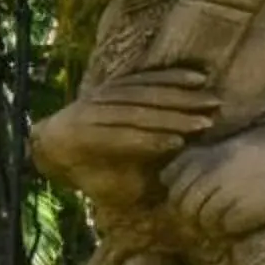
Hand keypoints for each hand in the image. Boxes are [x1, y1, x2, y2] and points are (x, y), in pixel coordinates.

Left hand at [29, 68, 218, 188]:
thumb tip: (166, 187)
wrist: (53, 142)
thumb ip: (129, 183)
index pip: (120, 137)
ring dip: (180, 95)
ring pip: (144, 91)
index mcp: (83, 139)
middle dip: (174, 116)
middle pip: (136, 110)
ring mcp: (102, 93)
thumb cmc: (86, 172)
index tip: (180, 144)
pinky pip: (144, 77)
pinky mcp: (113, 82)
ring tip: (211, 101)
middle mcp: (91, 111)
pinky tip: (197, 79)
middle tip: (207, 121)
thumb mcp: (102, 186)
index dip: (149, 140)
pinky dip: (172, 77)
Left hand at [163, 122, 264, 236]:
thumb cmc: (255, 149)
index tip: (195, 206)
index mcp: (199, 161)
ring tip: (226, 219)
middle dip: (192, 218)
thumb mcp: (216, 148)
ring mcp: (227, 193)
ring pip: (203, 221)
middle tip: (208, 219)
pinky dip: (229, 229)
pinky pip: (226, 228)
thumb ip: (188, 162)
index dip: (180, 203)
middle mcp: (209, 176)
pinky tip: (241, 220)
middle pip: (184, 209)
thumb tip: (163, 179)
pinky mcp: (247, 208)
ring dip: (211, 225)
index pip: (173, 192)